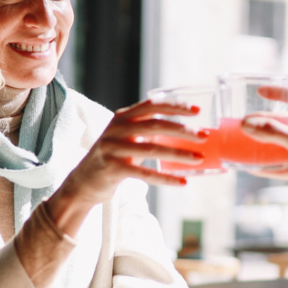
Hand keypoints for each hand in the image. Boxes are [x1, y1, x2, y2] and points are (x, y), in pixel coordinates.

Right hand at [59, 98, 207, 206]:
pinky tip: (182, 181)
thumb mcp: (127, 139)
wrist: (83, 182)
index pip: (152, 105)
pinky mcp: (112, 168)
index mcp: (122, 117)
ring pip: (152, 148)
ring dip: (179, 153)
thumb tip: (185, 133)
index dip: (175, 106)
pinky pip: (144, 173)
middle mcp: (116, 129)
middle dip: (183, 130)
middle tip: (204, 136)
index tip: (197, 110)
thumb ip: (148, 132)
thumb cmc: (113, 159)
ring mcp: (113, 148)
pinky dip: (166, 178)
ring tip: (198, 158)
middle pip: (155, 125)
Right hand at [240, 92, 287, 202]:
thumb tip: (246, 123)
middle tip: (248, 122)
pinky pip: (285, 165)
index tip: (261, 92)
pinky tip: (254, 168)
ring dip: (268, 143)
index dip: (281, 92)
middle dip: (268, 121)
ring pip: (286, 143)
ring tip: (249, 141)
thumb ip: (273, 131)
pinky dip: (271, 166)